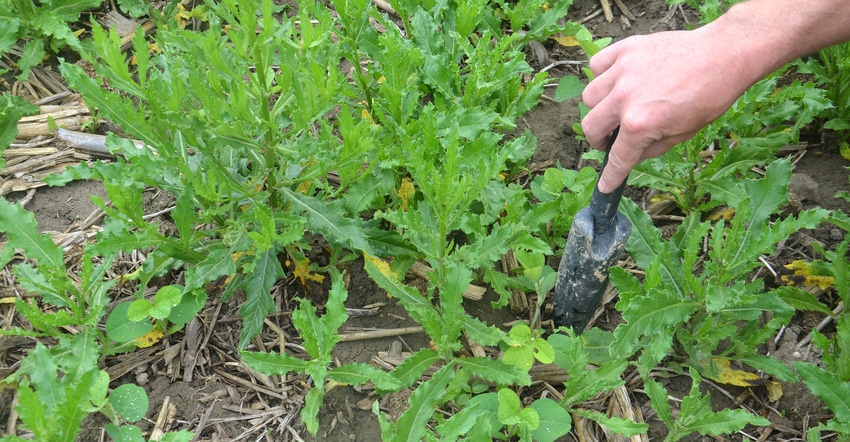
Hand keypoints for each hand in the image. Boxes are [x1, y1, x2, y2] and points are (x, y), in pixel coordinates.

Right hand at [581, 28, 756, 192]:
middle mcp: (625, 99)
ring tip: (615, 107)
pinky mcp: (626, 49)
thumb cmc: (710, 96)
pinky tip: (615, 81)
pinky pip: (597, 65)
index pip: (617, 158)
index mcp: (640, 124)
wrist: (724, 56)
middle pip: (591, 127)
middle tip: (611, 140)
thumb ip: (651, 148)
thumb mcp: (683, 135)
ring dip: (599, 108)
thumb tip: (632, 154)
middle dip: (599, 140)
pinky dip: (601, 75)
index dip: (611, 176)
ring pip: (590, 97)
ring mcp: (622, 72)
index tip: (605, 185)